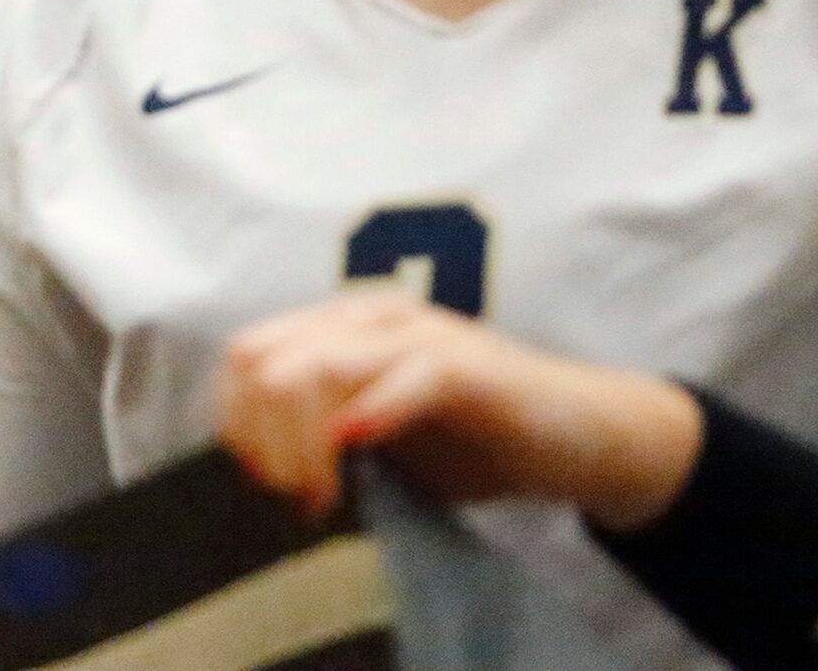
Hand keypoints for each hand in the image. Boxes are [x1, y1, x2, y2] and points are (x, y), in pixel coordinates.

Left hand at [216, 290, 701, 531]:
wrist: (580, 439)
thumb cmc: (473, 441)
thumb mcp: (377, 439)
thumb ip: (317, 437)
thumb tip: (255, 470)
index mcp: (337, 327)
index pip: (246, 354)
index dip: (238, 422)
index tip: (263, 483)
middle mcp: (368, 317)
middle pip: (265, 362)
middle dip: (263, 438)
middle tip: (297, 499)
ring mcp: (418, 335)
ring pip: (316, 368)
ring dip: (303, 443)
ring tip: (324, 496)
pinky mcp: (467, 365)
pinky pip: (405, 377)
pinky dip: (369, 414)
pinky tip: (353, 447)